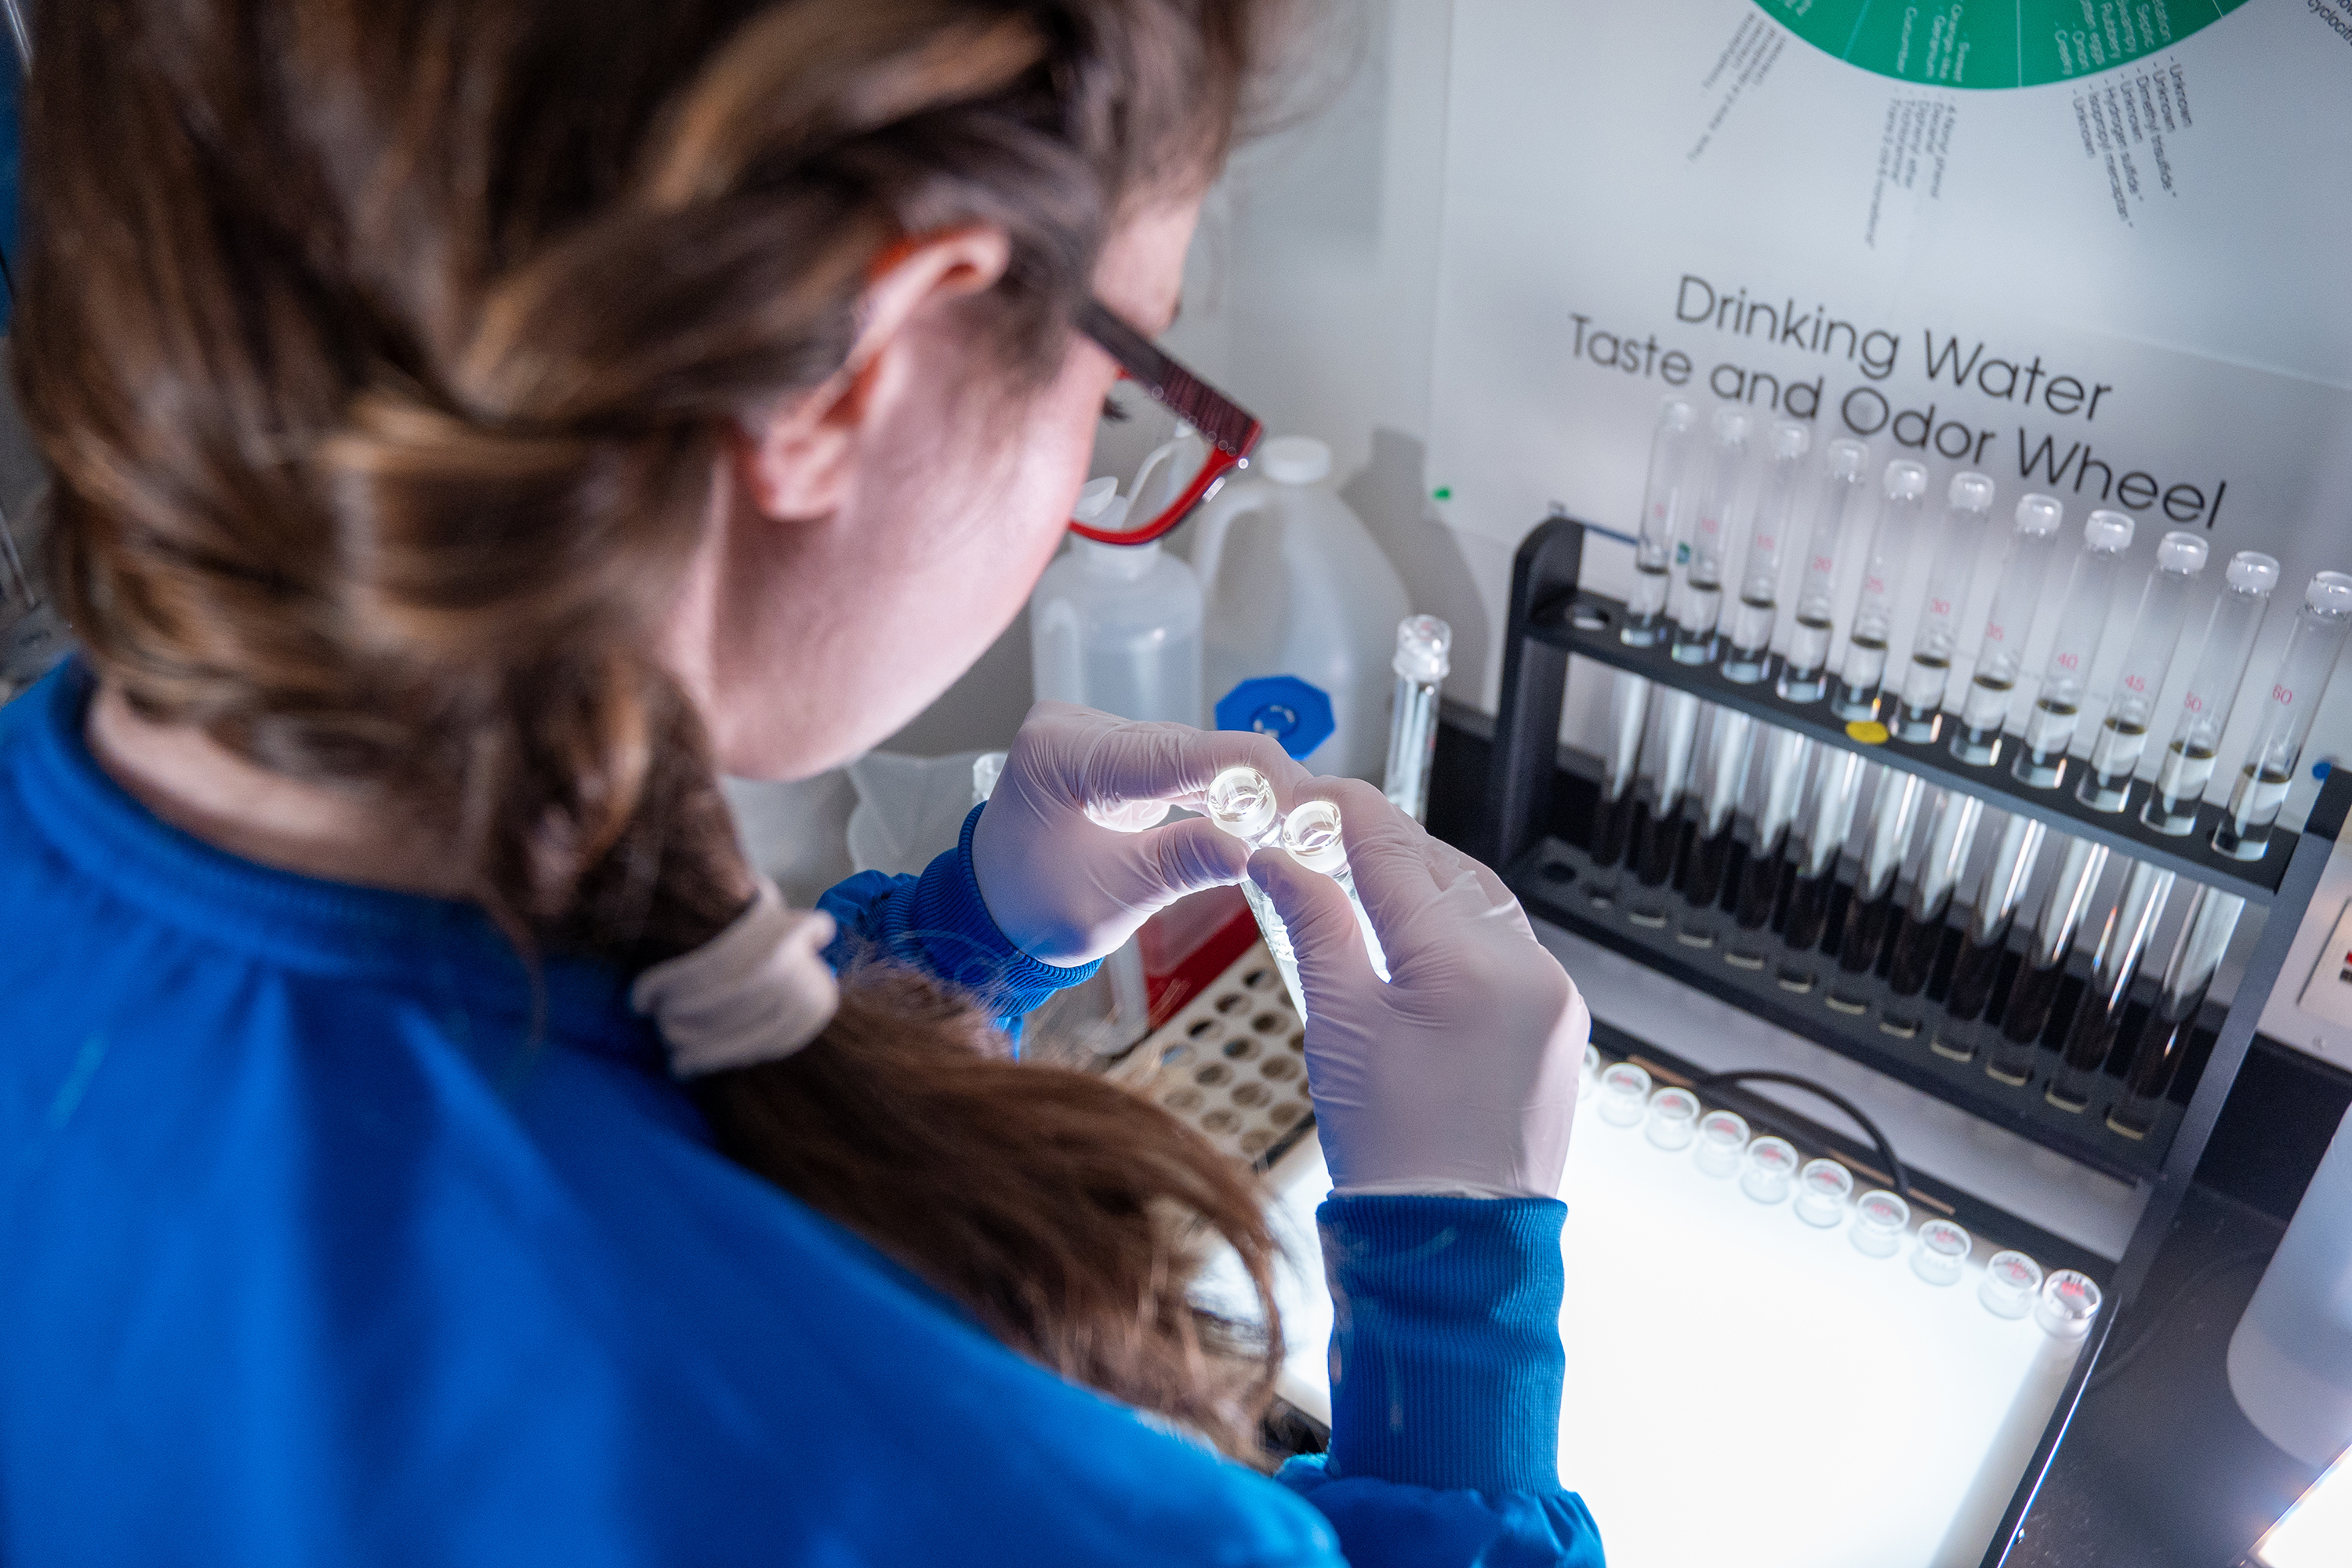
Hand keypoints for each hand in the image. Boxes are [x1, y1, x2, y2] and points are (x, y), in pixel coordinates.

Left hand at [968, 701, 1312, 966]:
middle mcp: (1075, 727)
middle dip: (1256, 784)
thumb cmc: (1034, 910)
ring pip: (1191, 754)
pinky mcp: (1111, 749)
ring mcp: (1092, 733)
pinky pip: (1177, 763)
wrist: (991, 911)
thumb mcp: (1113, 898)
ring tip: (1301, 821)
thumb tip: (1250, 849)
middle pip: (1189, 747)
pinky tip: (1262, 812)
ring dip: (1243, 788)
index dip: (1249, 772)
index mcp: (1061, 753)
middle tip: (1318, 820)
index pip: (1173, 752)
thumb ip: (1181, 865)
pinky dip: (1218, 790)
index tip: (1307, 797)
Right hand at [1250, 778, 1587, 1199]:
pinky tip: (1416, 937)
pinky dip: (1459, 928)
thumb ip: (1314, 926)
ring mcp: (1553, 995)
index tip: (1307, 796)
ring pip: (1481, 902)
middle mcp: (1528, 967)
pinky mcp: (1560, 1023)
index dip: (1343, 814)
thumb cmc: (1394, 1152)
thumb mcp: (1337, 1026)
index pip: (1394, 853)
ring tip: (1362, 882)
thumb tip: (1280, 859)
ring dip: (1424, 882)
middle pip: (1443, 868)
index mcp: (1467, 963)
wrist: (1455, 1246)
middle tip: (1322, 834)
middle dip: (1382, 845)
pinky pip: (1508, 946)